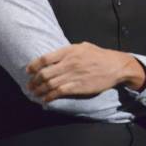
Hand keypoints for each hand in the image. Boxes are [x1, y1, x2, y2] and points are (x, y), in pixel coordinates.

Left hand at [26, 42, 145, 101]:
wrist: (117, 67)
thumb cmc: (101, 56)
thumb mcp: (84, 47)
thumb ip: (68, 51)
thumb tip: (54, 57)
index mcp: (70, 51)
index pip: (44, 59)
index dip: (33, 66)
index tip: (28, 71)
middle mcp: (70, 63)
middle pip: (44, 74)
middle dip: (34, 81)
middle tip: (30, 85)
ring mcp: (74, 75)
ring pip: (49, 85)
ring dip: (39, 91)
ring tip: (35, 93)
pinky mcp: (78, 87)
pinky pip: (58, 92)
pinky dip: (49, 97)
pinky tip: (46, 99)